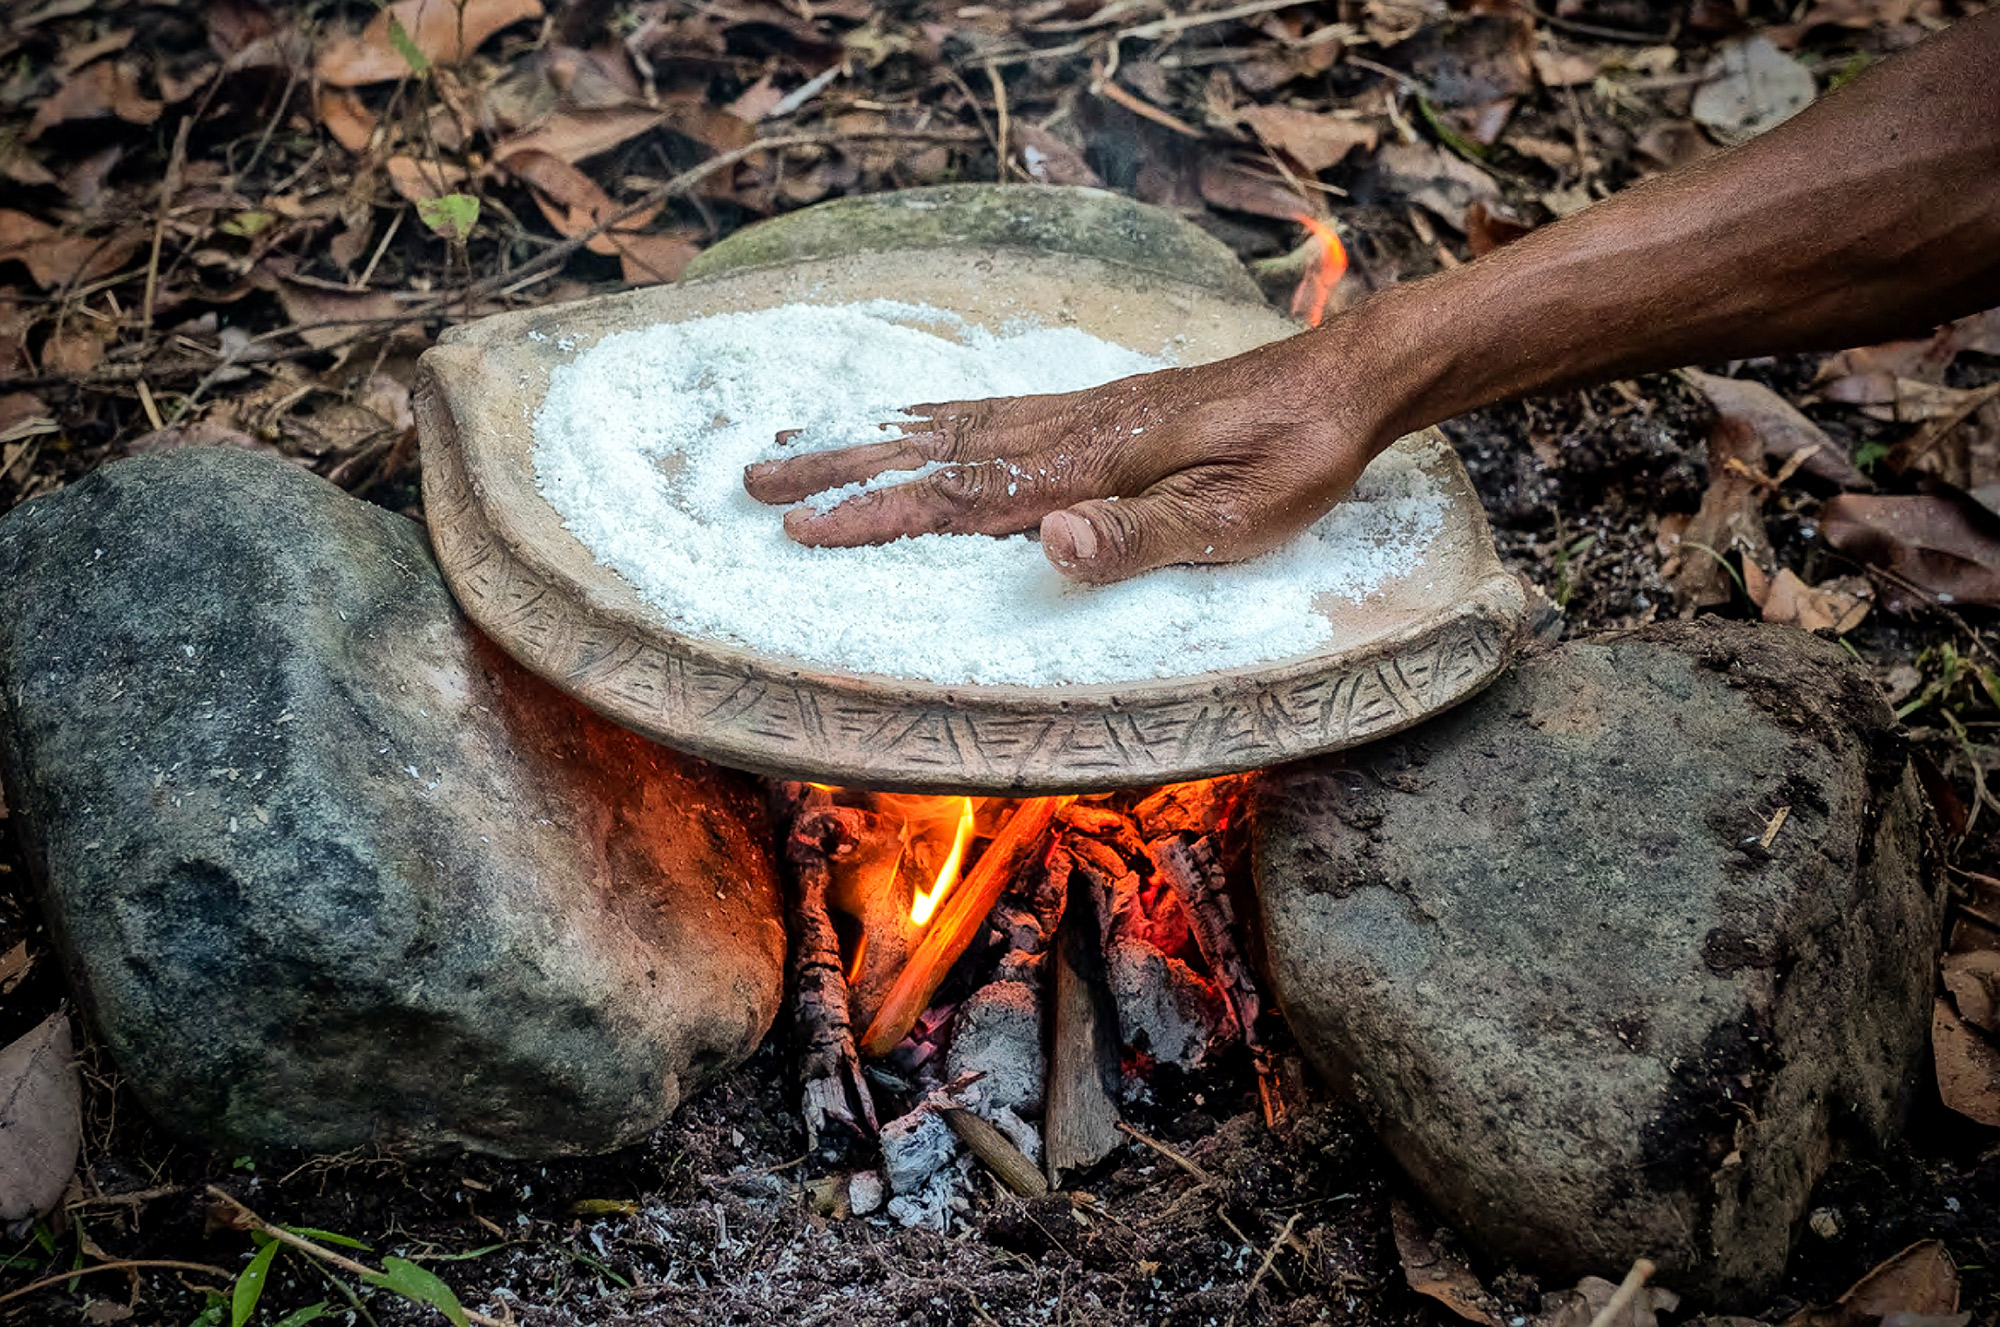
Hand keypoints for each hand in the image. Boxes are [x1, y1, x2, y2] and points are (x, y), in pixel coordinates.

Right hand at [741, 331, 1386, 583]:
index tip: (804, 530)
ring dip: (873, 437)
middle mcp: (1071, 426)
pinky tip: (914, 420)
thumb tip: (1047, 543)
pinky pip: (993, 409)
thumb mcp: (1235, 519)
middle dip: (843, 467)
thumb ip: (1139, 535)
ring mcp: (1081, 411)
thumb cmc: (1295, 461)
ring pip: (954, 422)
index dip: (879, 511)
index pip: (964, 492)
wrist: (1341, 384)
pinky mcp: (1100, 408)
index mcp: (1093, 460)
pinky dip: (934, 415)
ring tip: (801, 444)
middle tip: (758, 481)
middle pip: (935, 447)